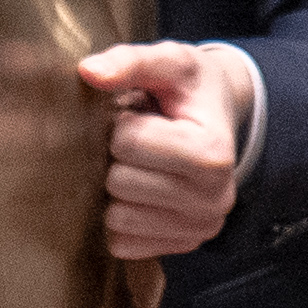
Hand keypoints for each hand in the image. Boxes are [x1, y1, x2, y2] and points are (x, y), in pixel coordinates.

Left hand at [77, 41, 254, 258]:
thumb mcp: (168, 62)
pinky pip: (121, 244)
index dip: (123, 122)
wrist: (218, 116)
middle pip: (119, 183)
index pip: (128, 143)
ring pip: (116, 219)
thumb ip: (130, 61)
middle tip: (138, 139)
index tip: (142, 115)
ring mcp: (200, 229)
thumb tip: (89, 71)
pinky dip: (120, 215)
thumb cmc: (190, 89)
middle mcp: (214, 200)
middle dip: (117, 156)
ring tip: (141, 164)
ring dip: (116, 188)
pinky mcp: (181, 247)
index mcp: (213, 154)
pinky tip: (140, 190)